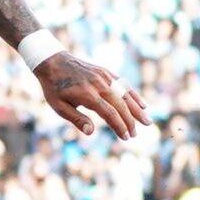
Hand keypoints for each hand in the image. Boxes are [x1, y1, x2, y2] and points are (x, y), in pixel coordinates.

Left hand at [35, 52, 150, 138]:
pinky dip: (133, 94)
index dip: (119, 126)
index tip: (125, 137)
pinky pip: (123, 84)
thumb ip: (76, 118)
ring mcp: (104, 77)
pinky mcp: (105, 72)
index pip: (110, 113)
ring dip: (137, 109)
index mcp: (88, 95)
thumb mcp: (58, 106)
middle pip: (120, 105)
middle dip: (130, 121)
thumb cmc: (54, 87)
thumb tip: (91, 132)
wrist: (53, 61)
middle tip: (135, 135)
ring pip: (125, 94)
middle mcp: (99, 85)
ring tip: (147, 122)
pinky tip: (142, 105)